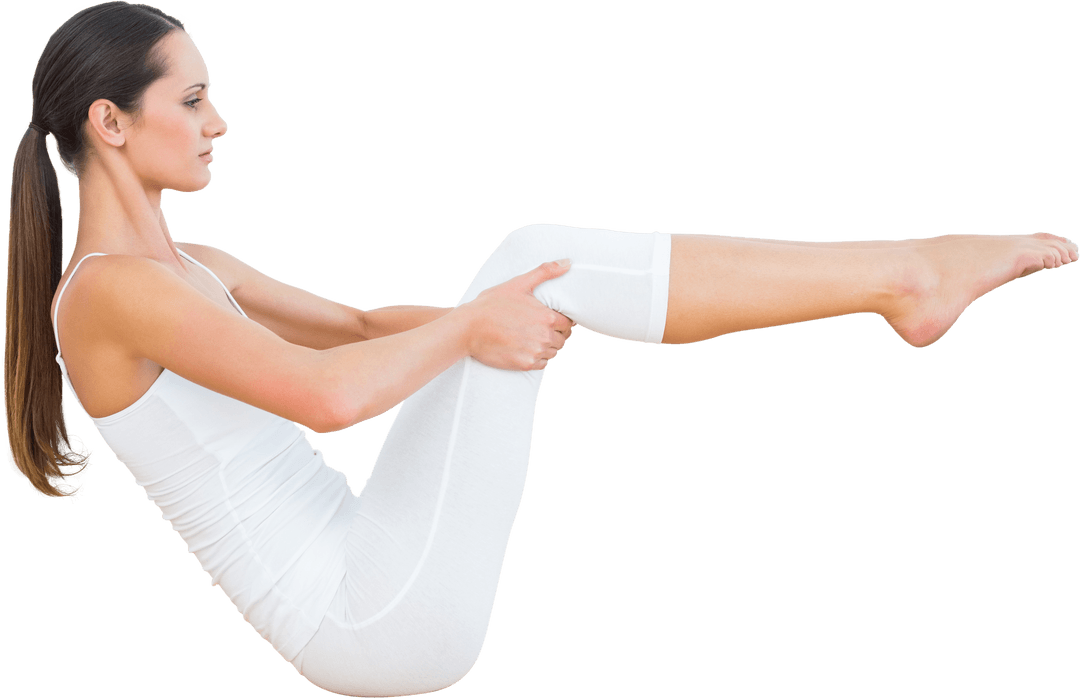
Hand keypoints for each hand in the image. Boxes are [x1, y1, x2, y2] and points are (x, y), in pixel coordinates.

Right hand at [460, 260, 575, 370]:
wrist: (468, 328)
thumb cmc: (491, 304)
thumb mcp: (518, 284)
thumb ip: (545, 272)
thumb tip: (568, 262)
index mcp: (547, 317)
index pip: (568, 324)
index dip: (562, 322)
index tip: (552, 321)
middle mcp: (545, 336)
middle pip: (562, 339)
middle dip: (555, 334)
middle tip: (539, 329)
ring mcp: (535, 352)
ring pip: (553, 352)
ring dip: (547, 347)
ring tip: (532, 338)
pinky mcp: (525, 364)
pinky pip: (542, 364)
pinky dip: (537, 358)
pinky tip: (526, 348)